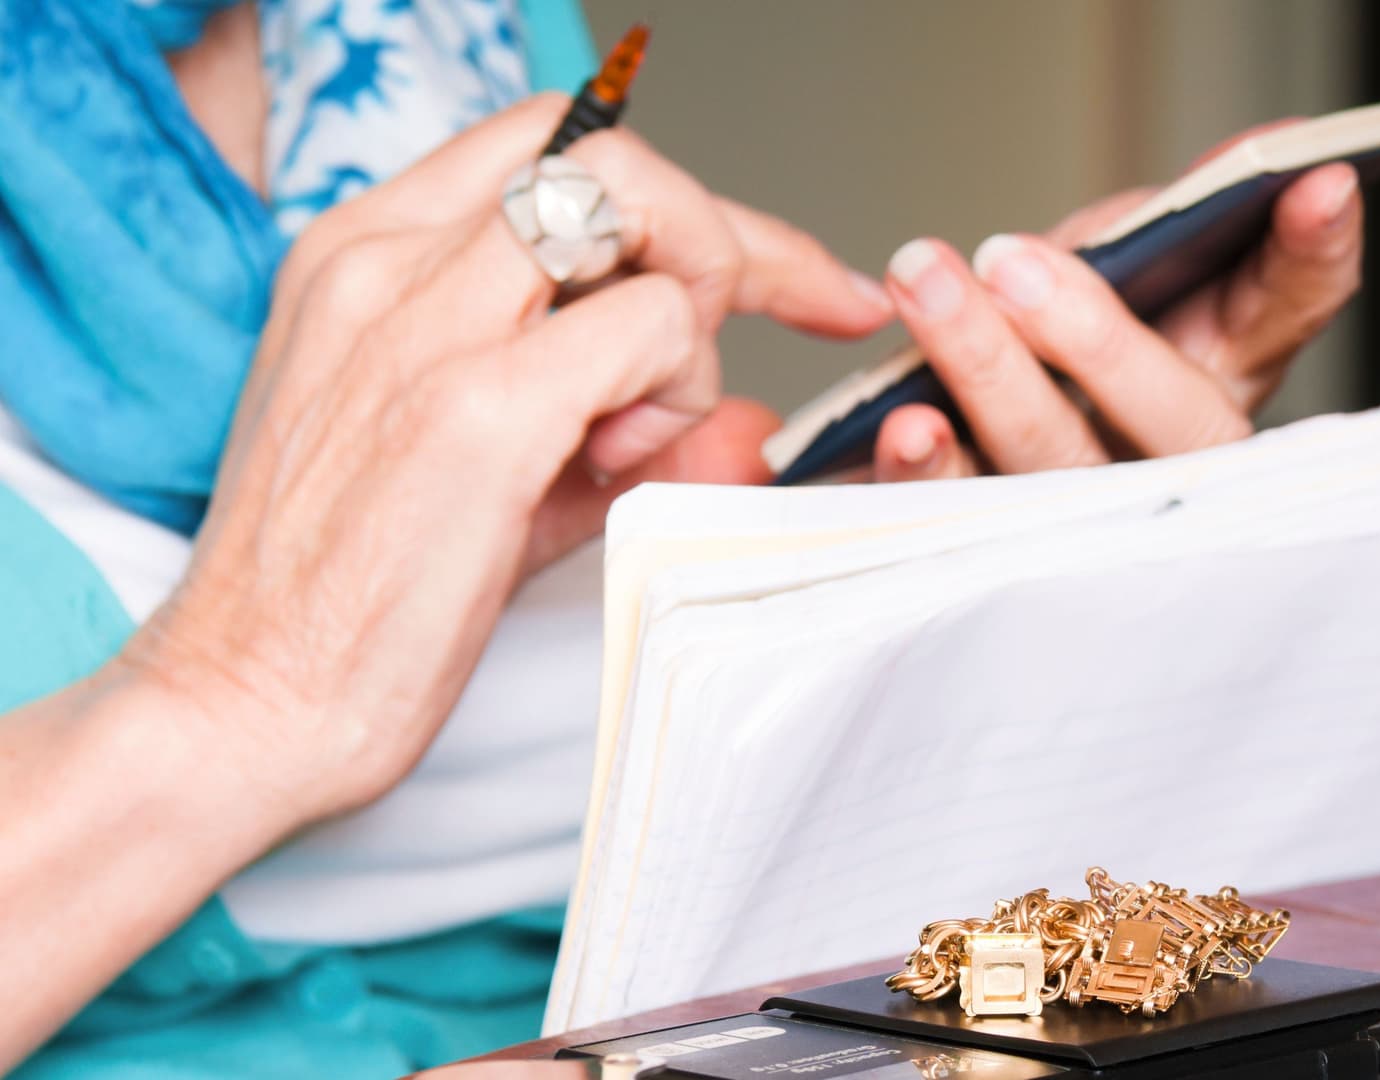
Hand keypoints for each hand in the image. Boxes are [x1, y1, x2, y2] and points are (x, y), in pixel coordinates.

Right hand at [120, 93, 889, 826]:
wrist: (239, 703)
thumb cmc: (347, 597)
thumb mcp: (486, 472)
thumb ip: (617, 427)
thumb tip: (749, 417)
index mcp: (369, 252)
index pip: (558, 148)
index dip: (688, 202)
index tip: (788, 277)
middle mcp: (388, 258)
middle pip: (615, 159)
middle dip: (732, 237)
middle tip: (808, 313)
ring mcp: (428, 322)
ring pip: (640, 211)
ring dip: (696, 315)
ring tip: (643, 433)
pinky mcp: (478, 406)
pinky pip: (651, 325)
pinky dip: (680, 384)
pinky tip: (623, 464)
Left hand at [869, 125, 1361, 479]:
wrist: (969, 445)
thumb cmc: (1059, 347)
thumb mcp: (1118, 272)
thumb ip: (1167, 224)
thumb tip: (1262, 157)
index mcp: (1225, 371)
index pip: (1296, 307)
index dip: (1314, 253)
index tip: (1320, 181)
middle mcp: (1176, 462)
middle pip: (1170, 421)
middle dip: (1095, 338)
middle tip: (1012, 261)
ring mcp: (1091, 520)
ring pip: (1056, 466)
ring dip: (989, 376)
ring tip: (929, 289)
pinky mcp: (996, 550)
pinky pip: (962, 522)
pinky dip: (928, 473)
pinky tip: (904, 424)